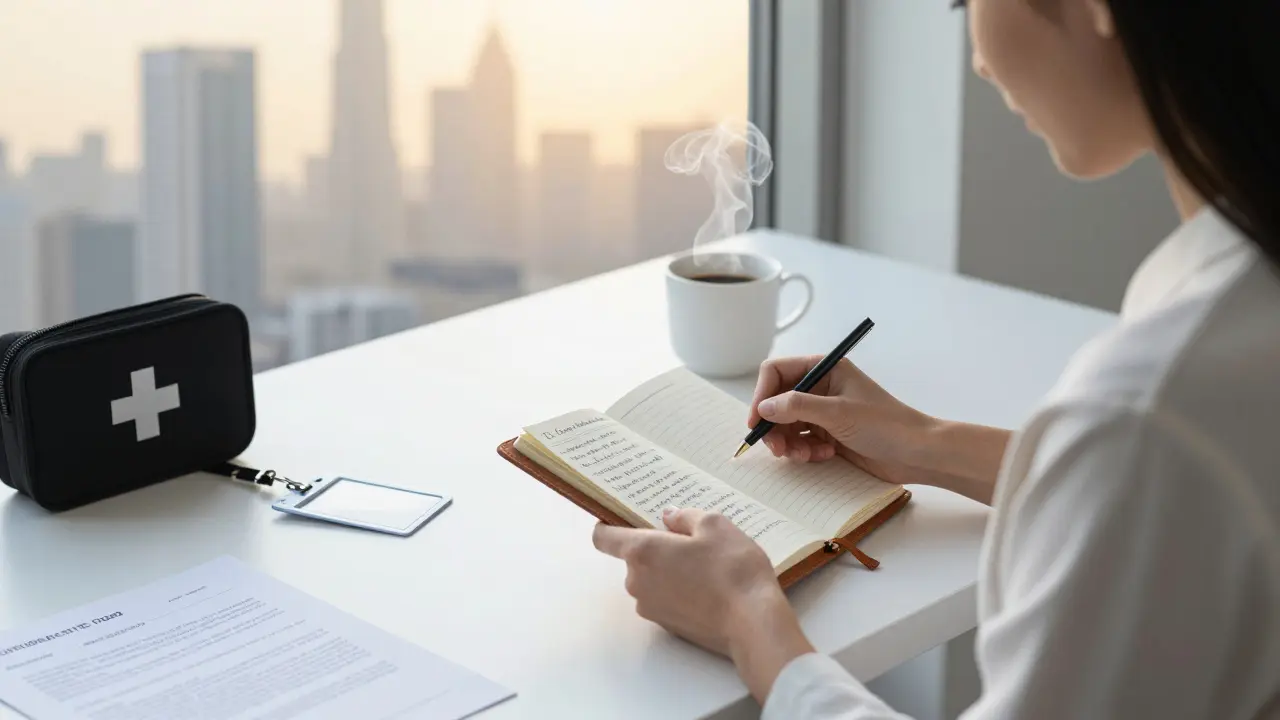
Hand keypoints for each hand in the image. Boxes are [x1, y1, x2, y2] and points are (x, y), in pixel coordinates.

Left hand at [591, 508, 805, 657]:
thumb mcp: (715, 526)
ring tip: (707, 567)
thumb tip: (669, 517)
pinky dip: (679, 592)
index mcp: (642, 552)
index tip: (625, 519)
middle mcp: (637, 582)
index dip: (609, 525)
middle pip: (635, 558)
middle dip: (657, 549)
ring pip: (651, 580)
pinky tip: (709, 589)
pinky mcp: (667, 626)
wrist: (752, 624)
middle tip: (691, 542)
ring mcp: (650, 608)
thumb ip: (685, 517)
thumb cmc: (733, 569)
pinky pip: (665, 599)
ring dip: (669, 571)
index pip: (603, 537)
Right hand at [748, 356, 939, 485]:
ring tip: (805, 456)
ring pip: (785, 425)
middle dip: (774, 427)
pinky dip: (804, 451)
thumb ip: (797, 406)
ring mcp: (823, 411)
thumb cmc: (885, 425)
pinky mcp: (827, 434)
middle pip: (777, 402)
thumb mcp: (838, 413)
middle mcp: (820, 387)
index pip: (777, 372)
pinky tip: (824, 456)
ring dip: (789, 443)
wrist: (916, 454)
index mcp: (824, 369)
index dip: (762, 395)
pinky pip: (799, 441)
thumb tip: (763, 408)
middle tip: (778, 450)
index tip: (756, 422)